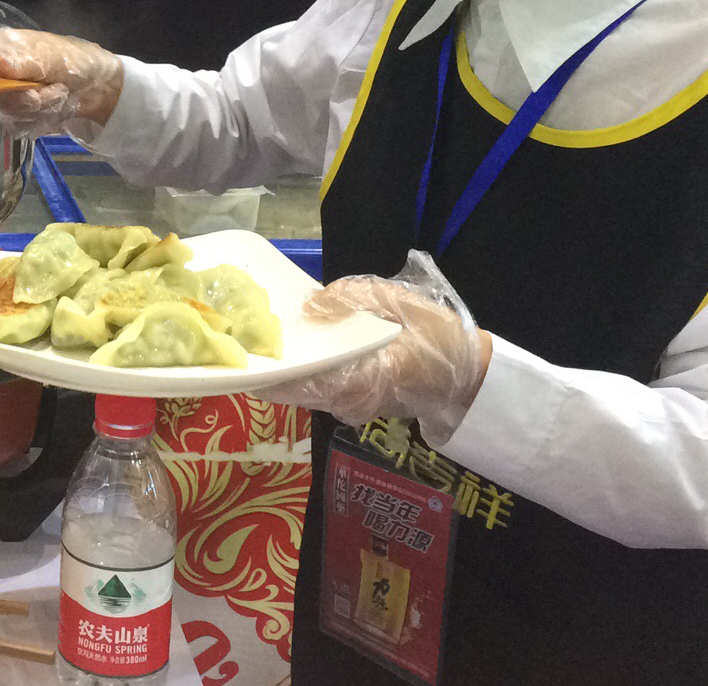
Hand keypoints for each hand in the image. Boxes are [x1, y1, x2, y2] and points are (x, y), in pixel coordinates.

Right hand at [0, 28, 124, 134]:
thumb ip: (13, 62)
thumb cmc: (72, 61)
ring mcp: (8, 94)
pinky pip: (19, 125)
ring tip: (58, 93)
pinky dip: (42, 118)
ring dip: (39, 107)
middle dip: (24, 98)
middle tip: (47, 90)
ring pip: (8, 113)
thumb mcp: (45, 58)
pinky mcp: (18, 113)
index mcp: (1, 49)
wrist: (98, 84)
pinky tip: (55, 105)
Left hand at [253, 251, 492, 441]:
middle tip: (239, 339)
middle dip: (268, 367)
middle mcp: (346, 403)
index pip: (295, 385)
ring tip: (259, 339)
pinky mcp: (355, 405)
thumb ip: (349, 300)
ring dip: (285, 369)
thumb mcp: (394, 301)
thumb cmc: (433, 335)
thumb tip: (310, 306)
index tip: (238, 354)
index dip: (264, 372)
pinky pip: (320, 389)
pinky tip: (294, 348)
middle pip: (292, 390)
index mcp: (356, 380)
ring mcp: (350, 408)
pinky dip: (304, 372)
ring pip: (304, 390)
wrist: (468, 373)